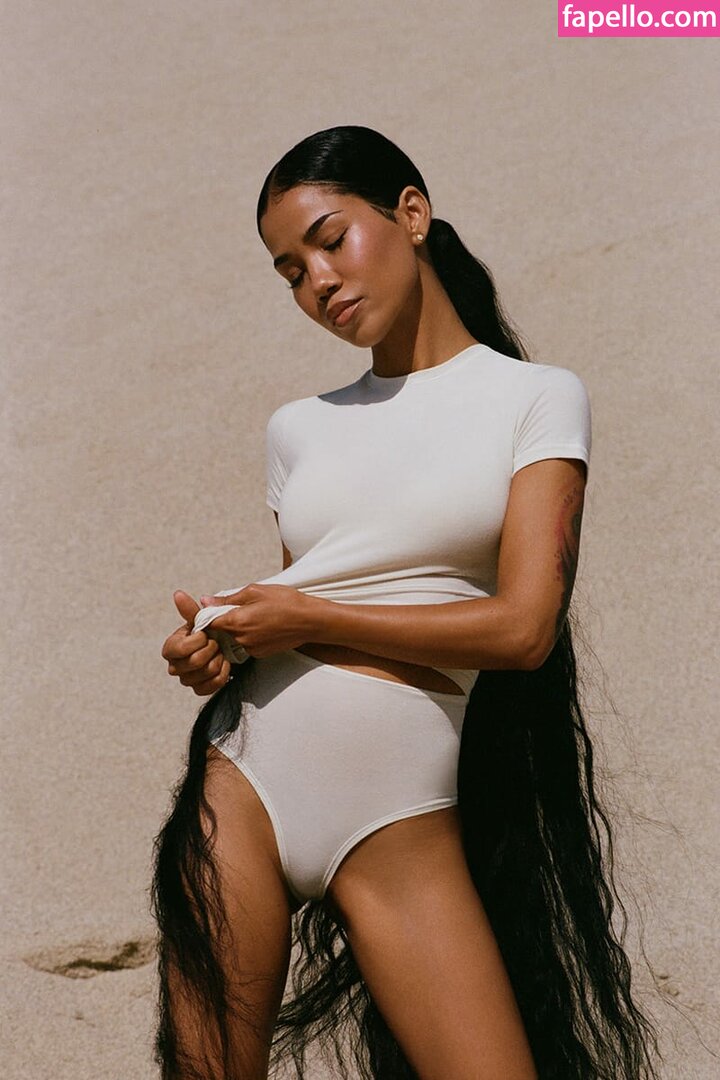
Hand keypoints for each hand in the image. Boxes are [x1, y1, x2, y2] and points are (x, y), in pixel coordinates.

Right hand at [161, 590, 231, 695]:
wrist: (223, 646)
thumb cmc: (209, 632)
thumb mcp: (201, 620)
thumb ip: (190, 610)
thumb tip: (178, 594)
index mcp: (170, 648)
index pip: (180, 649)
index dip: (197, 641)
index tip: (205, 634)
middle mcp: (174, 666)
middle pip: (194, 663)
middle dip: (211, 650)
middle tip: (216, 643)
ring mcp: (186, 679)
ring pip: (203, 675)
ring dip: (217, 661)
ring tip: (220, 653)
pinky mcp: (198, 689)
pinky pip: (210, 687)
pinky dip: (221, 675)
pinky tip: (223, 664)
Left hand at [198, 583, 317, 658]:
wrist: (310, 621)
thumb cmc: (286, 601)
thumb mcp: (255, 591)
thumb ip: (228, 598)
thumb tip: (206, 600)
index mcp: (237, 621)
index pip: (207, 623)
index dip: (207, 615)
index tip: (212, 608)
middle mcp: (241, 639)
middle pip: (220, 631)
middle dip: (225, 619)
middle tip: (242, 607)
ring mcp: (251, 648)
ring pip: (234, 637)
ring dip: (239, 627)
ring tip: (258, 615)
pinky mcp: (260, 653)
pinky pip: (246, 643)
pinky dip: (250, 635)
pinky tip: (264, 625)